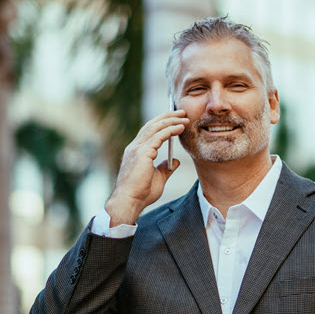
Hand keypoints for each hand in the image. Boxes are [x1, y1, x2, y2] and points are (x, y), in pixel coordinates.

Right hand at [105, 110, 187, 225]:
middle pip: (152, 125)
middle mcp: (134, 147)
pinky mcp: (142, 153)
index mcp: (136, 151)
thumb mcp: (158, 177)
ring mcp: (137, 149)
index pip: (149, 131)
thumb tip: (175, 161)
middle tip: (182, 112)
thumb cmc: (141, 193)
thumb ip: (165, 167)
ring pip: (155, 128)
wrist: (130, 201)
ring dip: (171, 120)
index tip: (176, 119)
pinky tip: (180, 127)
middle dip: (168, 116)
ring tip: (184, 117)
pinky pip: (159, 136)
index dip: (162, 123)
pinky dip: (170, 130)